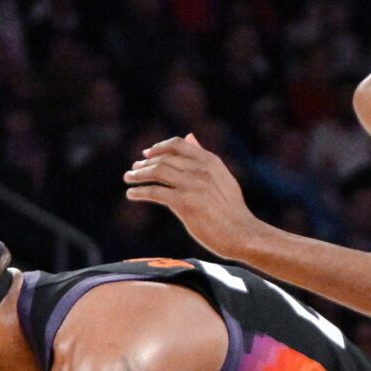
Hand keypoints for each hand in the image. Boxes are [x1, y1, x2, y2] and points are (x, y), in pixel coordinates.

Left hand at [124, 134, 258, 254]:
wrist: (242, 233)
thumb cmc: (232, 210)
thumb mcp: (222, 177)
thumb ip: (204, 157)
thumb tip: (190, 136)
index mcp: (210, 161)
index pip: (178, 145)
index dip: (159, 148)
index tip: (147, 154)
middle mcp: (201, 169)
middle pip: (164, 159)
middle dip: (145, 163)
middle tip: (133, 169)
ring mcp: (192, 185)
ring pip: (157, 172)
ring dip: (138, 175)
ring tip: (128, 179)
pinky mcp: (185, 203)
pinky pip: (155, 192)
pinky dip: (140, 192)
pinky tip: (132, 194)